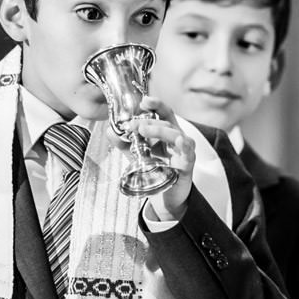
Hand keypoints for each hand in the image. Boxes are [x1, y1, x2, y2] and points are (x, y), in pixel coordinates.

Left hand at [121, 95, 193, 218]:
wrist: (166, 197)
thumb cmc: (156, 172)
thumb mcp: (136, 155)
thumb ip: (124, 142)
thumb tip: (110, 130)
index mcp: (167, 133)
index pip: (163, 113)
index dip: (156, 105)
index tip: (144, 101)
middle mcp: (177, 139)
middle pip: (167, 123)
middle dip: (149, 122)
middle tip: (134, 124)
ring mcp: (184, 151)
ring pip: (177, 135)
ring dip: (160, 130)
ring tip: (144, 129)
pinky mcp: (187, 165)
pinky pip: (188, 153)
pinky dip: (184, 146)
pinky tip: (179, 141)